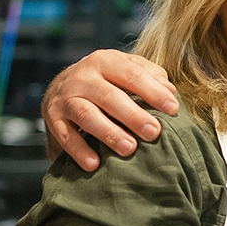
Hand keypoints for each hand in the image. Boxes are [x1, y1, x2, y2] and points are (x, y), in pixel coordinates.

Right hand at [42, 51, 178, 170]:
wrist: (61, 87)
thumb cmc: (106, 80)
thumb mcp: (125, 69)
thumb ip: (149, 76)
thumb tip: (170, 91)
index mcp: (105, 61)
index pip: (132, 74)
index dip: (153, 92)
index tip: (173, 109)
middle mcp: (83, 77)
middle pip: (110, 96)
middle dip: (133, 116)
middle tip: (154, 133)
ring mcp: (66, 97)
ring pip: (87, 115)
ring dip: (109, 133)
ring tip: (129, 149)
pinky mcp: (53, 118)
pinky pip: (65, 136)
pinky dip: (79, 151)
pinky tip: (94, 164)